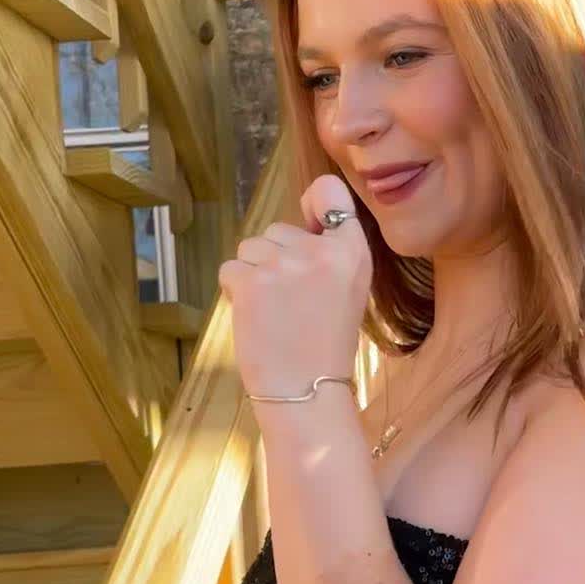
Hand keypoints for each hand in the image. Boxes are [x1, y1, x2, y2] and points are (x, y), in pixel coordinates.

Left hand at [218, 174, 371, 400]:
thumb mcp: (348, 288)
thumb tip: (307, 212)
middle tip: (294, 301)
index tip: (310, 223)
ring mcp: (284, 265)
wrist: (308, 390)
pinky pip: (230, 269)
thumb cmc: (325, 343)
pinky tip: (257, 317)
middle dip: (276, 257)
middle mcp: (321, 251)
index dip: (314, 203)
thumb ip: (330, 250)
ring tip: (275, 311)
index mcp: (353, 252)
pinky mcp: (251, 282)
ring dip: (254, 275)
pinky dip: (236, 291)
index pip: (330, 193)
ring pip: (250, 248)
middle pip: (278, 229)